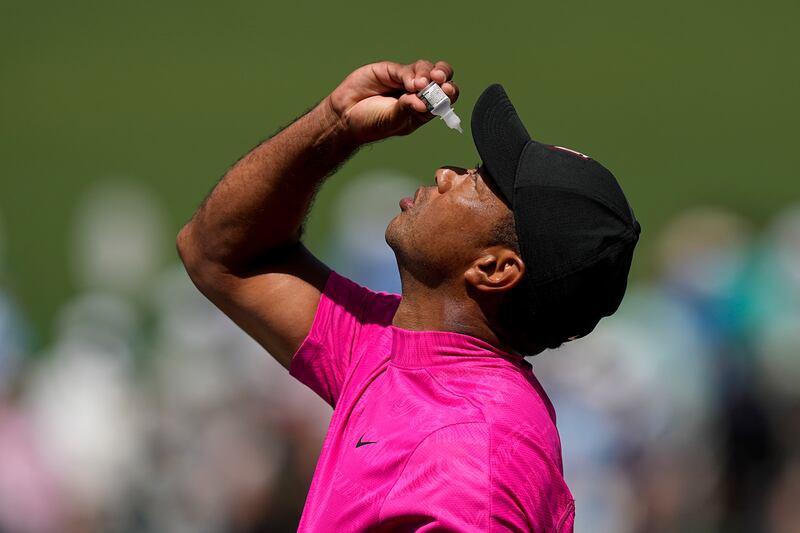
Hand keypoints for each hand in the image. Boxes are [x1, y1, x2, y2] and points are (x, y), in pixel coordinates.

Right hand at [326, 60, 458, 144]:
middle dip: (443, 76)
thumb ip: (407, 110)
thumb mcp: (392, 122)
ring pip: (425, 69)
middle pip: (440, 78)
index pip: (444, 98)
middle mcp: (418, 93)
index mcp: (424, 110)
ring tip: (420, 85)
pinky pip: (406, 69)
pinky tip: (410, 83)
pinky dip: (410, 74)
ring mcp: (405, 80)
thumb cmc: (370, 124)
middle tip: (441, 80)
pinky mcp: (391, 71)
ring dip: (427, 74)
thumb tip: (424, 102)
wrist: (345, 116)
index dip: (449, 92)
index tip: (448, 91)